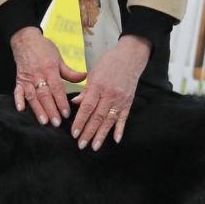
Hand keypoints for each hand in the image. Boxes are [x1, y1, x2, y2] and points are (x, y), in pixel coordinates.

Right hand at [10, 27, 84, 127]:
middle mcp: (38, 75)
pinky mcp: (19, 80)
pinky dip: (18, 100)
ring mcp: (27, 78)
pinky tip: (21, 109)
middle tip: (56, 122)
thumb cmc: (44, 49)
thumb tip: (84, 77)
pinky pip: (17, 91)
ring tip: (43, 121)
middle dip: (51, 110)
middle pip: (45, 95)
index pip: (57, 88)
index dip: (61, 101)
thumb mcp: (59, 58)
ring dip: (37, 109)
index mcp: (50, 69)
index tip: (66, 113)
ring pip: (32, 96)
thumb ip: (70, 72)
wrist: (25, 40)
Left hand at [70, 35, 150, 150]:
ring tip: (94, 146)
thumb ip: (85, 90)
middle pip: (97, 117)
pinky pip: (124, 118)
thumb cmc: (109, 63)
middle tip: (81, 145)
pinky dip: (120, 129)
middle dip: (88, 132)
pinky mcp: (128, 102)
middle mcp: (109, 94)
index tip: (74, 133)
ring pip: (109, 120)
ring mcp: (120, 99)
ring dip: (101, 135)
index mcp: (98, 86)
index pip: (87, 107)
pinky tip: (115, 139)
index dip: (80, 121)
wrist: (130, 57)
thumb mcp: (94, 73)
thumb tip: (74, 103)